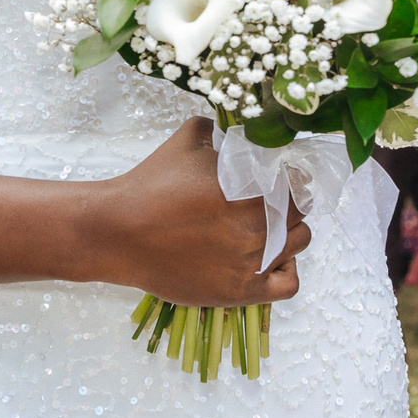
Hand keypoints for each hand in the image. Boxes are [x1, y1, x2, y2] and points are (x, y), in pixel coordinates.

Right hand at [84, 117, 307, 304]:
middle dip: (288, 204)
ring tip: (268, 229)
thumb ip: (220, 128)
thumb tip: (239, 126)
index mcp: (250, 188)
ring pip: (298, 244)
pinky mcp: (239, 291)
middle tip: (269, 202)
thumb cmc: (151, 184)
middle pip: (299, 212)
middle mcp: (256, 226)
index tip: (279, 178)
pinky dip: (287, 269)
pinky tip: (271, 259)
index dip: (290, 178)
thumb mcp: (188, 139)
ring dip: (290, 234)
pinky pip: (288, 284)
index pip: (296, 182)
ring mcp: (249, 261)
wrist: (119, 232)